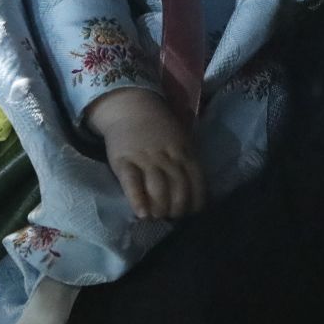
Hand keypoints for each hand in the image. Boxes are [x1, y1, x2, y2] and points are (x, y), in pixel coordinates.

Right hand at [84, 87, 206, 220]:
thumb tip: (199, 192)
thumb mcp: (181, 138)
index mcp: (184, 151)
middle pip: (178, 189)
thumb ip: (188, 161)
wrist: (130, 106)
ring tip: (157, 216)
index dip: (195, 202)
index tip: (191, 213)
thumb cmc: (158, 127)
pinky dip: (138, 200)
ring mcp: (145, 159)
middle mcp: (167, 156)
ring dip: (160, 208)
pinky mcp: (124, 161)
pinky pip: (132, 183)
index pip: (196, 182)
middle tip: (172, 217)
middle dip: (177, 209)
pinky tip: (142, 213)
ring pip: (158, 189)